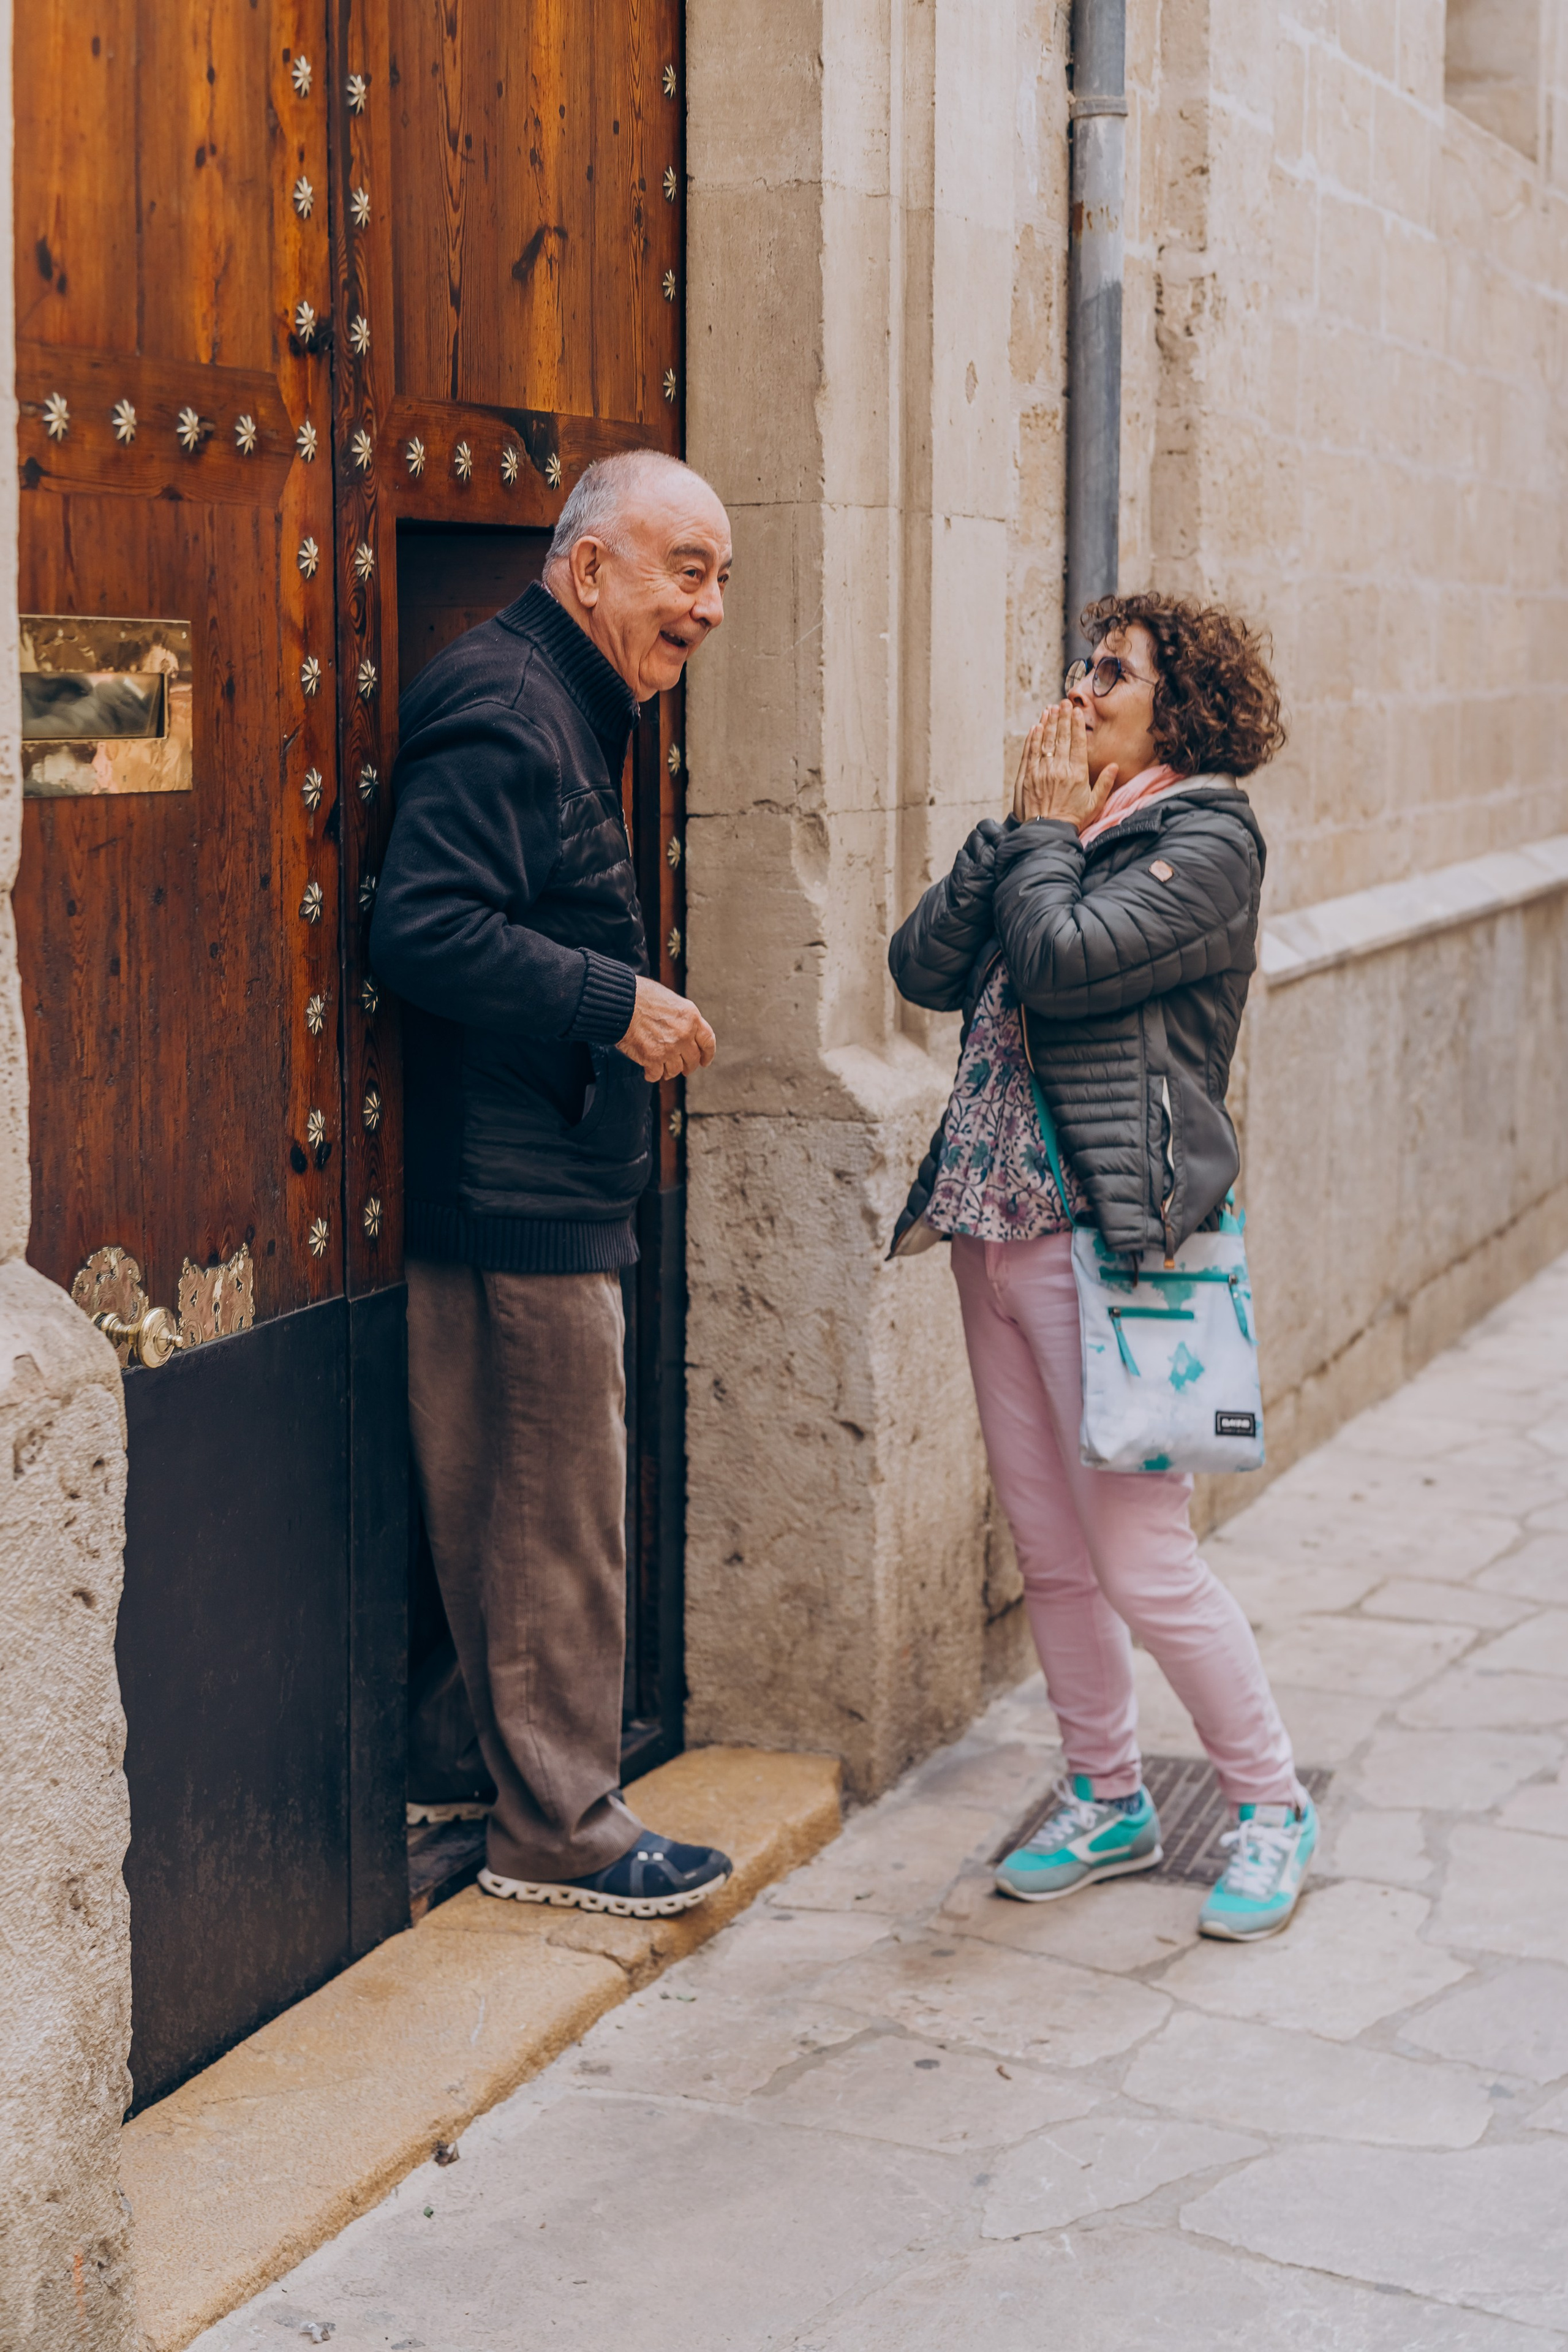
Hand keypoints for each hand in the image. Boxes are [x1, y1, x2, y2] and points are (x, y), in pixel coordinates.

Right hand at [615, 975, 715, 1082]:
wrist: (620, 1003)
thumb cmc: (640, 996)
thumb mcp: (670, 1000)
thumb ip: (681, 1018)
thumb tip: (684, 1031)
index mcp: (691, 1017)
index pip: (708, 1041)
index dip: (707, 1054)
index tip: (704, 1061)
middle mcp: (684, 1034)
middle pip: (692, 1059)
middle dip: (688, 1067)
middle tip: (683, 1069)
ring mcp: (669, 1048)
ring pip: (675, 1070)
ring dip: (669, 1071)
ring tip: (661, 1069)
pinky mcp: (652, 1058)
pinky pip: (656, 1075)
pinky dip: (652, 1075)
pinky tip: (648, 1071)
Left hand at [1012, 701, 1118, 832]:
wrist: (1047, 833)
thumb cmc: (1073, 820)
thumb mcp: (1095, 804)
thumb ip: (1105, 784)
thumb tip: (1115, 766)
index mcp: (1077, 774)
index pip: (1077, 742)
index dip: (1076, 724)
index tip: (1076, 711)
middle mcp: (1058, 769)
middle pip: (1061, 737)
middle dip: (1062, 717)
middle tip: (1063, 702)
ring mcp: (1040, 772)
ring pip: (1044, 741)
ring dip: (1047, 723)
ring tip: (1050, 709)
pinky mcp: (1026, 777)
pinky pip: (1029, 753)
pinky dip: (1032, 739)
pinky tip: (1035, 727)